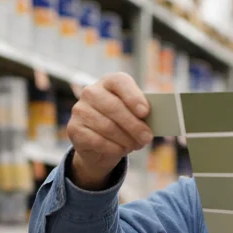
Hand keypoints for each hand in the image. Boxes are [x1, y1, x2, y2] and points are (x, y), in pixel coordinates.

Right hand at [66, 73, 153, 187]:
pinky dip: (113, 148)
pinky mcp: (73, 129)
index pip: (120, 82)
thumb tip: (159, 120)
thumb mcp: (136, 117)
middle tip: (147, 138)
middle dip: (134, 125)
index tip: (145, 112)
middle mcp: (91, 92)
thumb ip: (144, 114)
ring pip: (107, 126)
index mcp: (109, 82)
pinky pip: (96, 140)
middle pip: (114, 107)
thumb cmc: (123, 126)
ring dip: (125, 139)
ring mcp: (80, 110)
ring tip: (135, 145)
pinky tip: (121, 150)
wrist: (100, 146)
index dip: (133, 97)